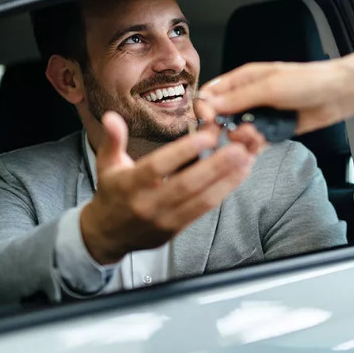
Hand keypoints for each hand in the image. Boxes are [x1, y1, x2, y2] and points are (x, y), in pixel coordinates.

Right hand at [79, 111, 256, 264]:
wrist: (107, 235)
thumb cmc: (112, 193)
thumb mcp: (107, 164)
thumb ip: (113, 139)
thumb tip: (112, 117)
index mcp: (130, 184)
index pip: (159, 166)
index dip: (184, 151)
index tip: (207, 135)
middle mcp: (148, 203)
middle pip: (186, 184)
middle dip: (216, 166)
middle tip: (238, 148)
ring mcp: (164, 219)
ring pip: (200, 200)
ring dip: (226, 180)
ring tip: (246, 160)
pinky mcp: (176, 230)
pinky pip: (202, 211)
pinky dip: (222, 192)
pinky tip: (237, 177)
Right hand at [197, 44, 353, 134]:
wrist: (338, 94)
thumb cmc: (307, 81)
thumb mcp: (270, 86)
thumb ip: (239, 97)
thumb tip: (209, 104)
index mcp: (242, 80)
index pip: (211, 94)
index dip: (205, 109)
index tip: (209, 122)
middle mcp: (248, 97)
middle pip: (220, 117)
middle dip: (223, 129)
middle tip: (235, 134)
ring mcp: (260, 115)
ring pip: (237, 132)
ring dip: (242, 139)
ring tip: (257, 138)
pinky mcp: (272, 130)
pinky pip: (254, 142)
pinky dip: (254, 147)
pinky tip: (261, 145)